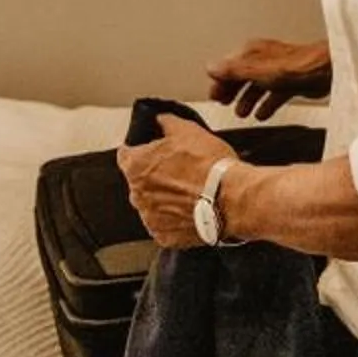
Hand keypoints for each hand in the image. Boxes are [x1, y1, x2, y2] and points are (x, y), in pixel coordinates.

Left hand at [119, 108, 236, 247]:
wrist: (232, 199)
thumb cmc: (210, 166)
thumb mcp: (187, 130)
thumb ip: (166, 122)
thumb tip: (160, 119)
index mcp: (136, 167)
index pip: (126, 154)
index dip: (140, 150)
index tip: (152, 151)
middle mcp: (137, 195)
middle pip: (139, 181)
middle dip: (155, 176)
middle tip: (179, 171)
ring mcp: (150, 219)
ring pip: (151, 205)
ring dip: (164, 199)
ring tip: (189, 192)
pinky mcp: (165, 237)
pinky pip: (164, 225)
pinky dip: (174, 219)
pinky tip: (191, 209)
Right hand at [206, 36, 332, 120]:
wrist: (327, 71)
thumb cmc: (296, 66)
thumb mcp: (257, 70)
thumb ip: (233, 71)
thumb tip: (210, 68)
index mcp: (253, 53)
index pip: (229, 66)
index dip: (220, 81)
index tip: (213, 95)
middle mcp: (264, 60)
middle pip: (241, 76)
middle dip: (231, 90)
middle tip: (223, 103)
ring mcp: (277, 72)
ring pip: (256, 87)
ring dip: (247, 100)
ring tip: (241, 113)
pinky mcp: (290, 83)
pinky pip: (272, 95)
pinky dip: (265, 105)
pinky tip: (262, 115)